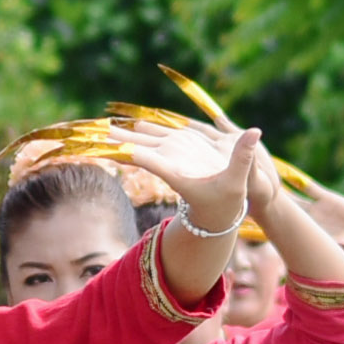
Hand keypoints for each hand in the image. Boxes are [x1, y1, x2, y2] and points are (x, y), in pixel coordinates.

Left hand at [109, 116, 263, 241]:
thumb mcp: (238, 181)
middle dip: (113, 141)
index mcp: (176, 174)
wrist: (218, 216)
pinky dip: (137, 133)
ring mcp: (170, 159)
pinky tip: (127, 126)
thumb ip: (243, 157)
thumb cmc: (227, 202)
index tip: (110, 144)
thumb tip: (256, 132)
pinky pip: (150, 142)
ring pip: (138, 145)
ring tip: (97, 127)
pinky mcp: (175, 155)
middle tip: (88, 132)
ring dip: (119, 136)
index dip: (130, 150)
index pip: (149, 159)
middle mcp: (168, 165)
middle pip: (134, 150)